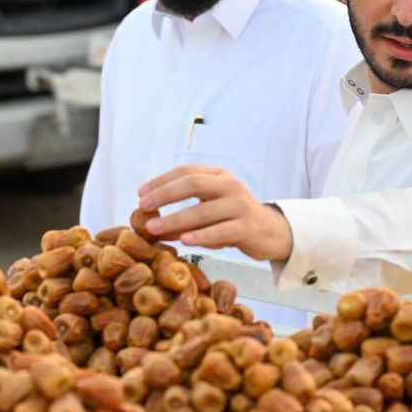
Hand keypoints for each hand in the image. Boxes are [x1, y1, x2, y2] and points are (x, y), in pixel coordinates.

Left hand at [137, 165, 293, 261]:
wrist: (269, 232)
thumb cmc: (231, 219)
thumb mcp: (207, 211)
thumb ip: (181, 215)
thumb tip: (148, 225)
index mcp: (218, 175)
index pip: (186, 171)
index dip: (162, 181)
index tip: (141, 193)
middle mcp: (230, 186)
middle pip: (194, 184)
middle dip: (165, 195)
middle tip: (144, 206)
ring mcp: (240, 206)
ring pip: (204, 211)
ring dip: (176, 219)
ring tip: (154, 228)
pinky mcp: (247, 227)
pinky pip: (221, 231)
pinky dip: (201, 235)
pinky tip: (184, 240)